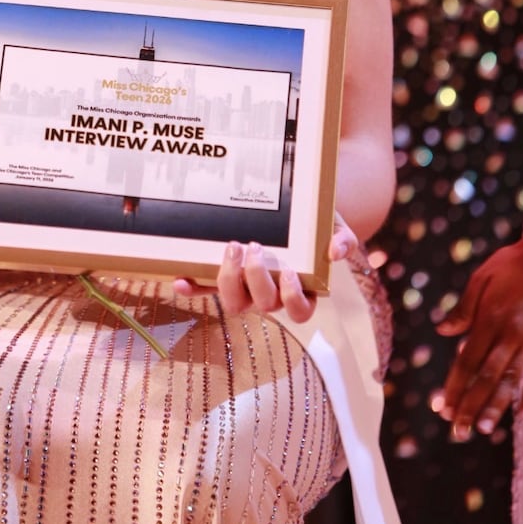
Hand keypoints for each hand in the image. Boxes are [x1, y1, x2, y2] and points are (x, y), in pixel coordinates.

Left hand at [173, 217, 356, 321]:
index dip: (293, 297)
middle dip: (256, 279)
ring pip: (235, 304)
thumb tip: (336, 251)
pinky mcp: (224, 278)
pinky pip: (207, 289)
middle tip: (254, 247)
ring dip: (229, 280)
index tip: (290, 270)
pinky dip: (193, 287)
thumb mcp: (334, 226)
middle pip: (264, 306)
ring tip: (232, 248)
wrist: (295, 212)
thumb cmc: (316, 225)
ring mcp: (247, 289)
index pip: (301, 311)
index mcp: (303, 290)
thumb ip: (342, 238)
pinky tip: (180, 278)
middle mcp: (273, 296)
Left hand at [437, 215, 522, 439]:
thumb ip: (463, 308)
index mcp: (489, 320)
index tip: (443, 407)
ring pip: (512, 381)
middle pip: (487, 378)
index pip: (467, 361)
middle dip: (471, 405)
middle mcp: (509, 336)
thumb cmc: (513, 264)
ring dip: (497, 406)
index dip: (454, 386)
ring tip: (485, 429)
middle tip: (459, 430)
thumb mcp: (481, 278)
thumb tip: (443, 330)